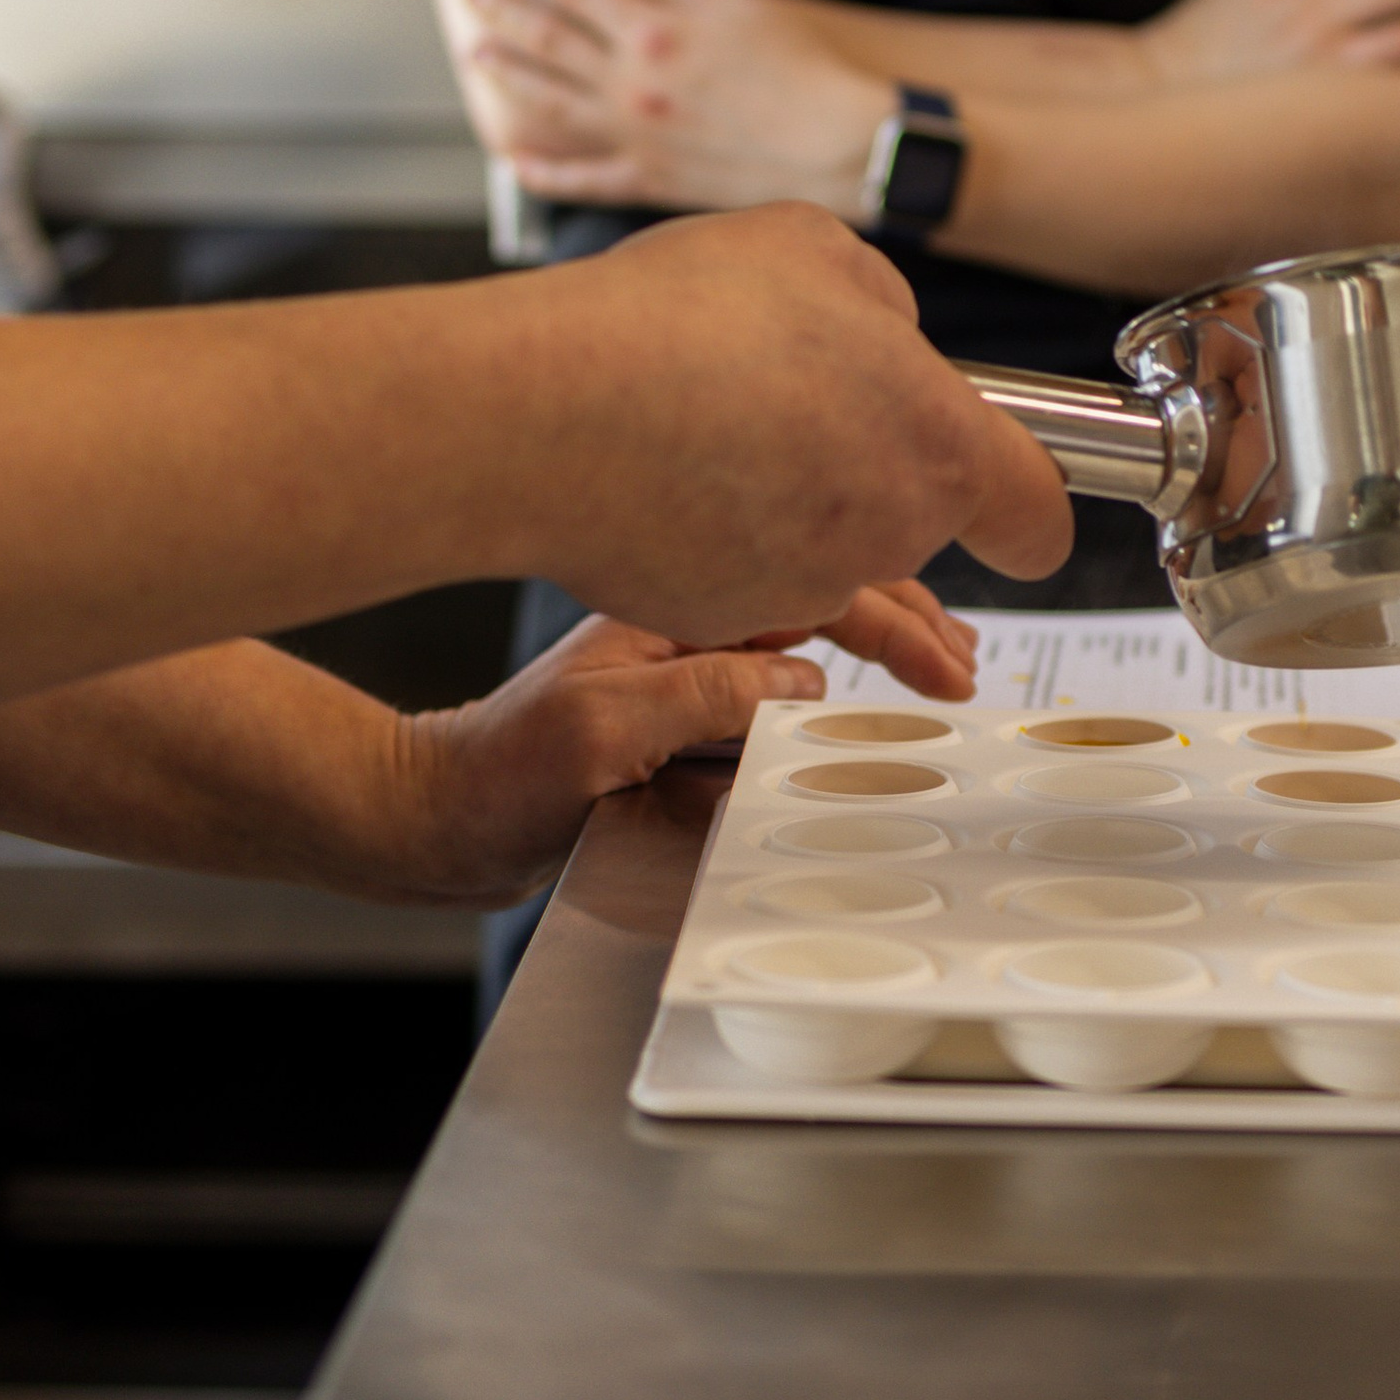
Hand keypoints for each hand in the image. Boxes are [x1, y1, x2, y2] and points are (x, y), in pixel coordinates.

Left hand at [394, 585, 980, 905]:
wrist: (436, 815)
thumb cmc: (496, 774)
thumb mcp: (598, 734)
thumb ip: (701, 696)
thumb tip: (805, 673)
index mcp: (670, 607)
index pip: (805, 586)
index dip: (890, 617)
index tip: (946, 661)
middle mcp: (683, 619)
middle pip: (816, 585)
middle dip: (902, 611)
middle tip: (964, 659)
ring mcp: (680, 655)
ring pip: (803, 617)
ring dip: (878, 629)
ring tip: (941, 655)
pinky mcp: (675, 696)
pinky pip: (775, 663)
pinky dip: (835, 664)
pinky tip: (866, 680)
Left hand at [466, 0, 885, 214]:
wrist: (845, 146)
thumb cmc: (807, 67)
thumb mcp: (745, 4)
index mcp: (657, 29)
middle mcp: (634, 83)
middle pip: (550, 39)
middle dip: (506, 10)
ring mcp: (638, 135)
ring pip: (553, 103)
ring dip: (511, 76)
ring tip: (477, 55)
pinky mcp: (653, 181)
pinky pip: (585, 178)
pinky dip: (545, 172)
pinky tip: (515, 159)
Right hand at [502, 201, 1075, 639]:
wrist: (545, 409)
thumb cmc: (679, 319)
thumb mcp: (814, 248)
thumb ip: (879, 303)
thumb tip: (882, 337)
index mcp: (937, 446)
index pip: (1035, 517)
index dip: (1026, 502)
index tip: (1010, 493)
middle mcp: (885, 533)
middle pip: (912, 510)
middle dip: (869, 459)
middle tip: (791, 395)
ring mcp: (803, 586)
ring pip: (826, 539)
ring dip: (789, 490)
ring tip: (712, 415)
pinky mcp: (721, 613)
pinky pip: (746, 567)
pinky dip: (719, 526)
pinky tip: (668, 462)